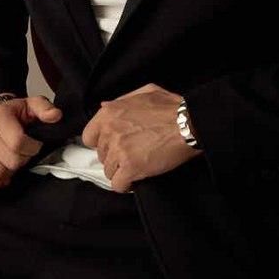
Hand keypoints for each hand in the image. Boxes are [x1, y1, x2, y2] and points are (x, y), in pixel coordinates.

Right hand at [0, 94, 61, 190]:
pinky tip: (3, 173)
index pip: (17, 142)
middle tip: (25, 153)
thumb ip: (45, 108)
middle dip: (23, 160)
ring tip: (13, 161)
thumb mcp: (31, 104)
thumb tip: (55, 115)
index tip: (36, 145)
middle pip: (10, 161)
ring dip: (9, 171)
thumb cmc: (13, 113)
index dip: (32, 148)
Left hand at [81, 83, 201, 192]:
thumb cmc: (171, 107)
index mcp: (109, 113)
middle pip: (101, 155)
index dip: (101, 143)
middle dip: (115, 157)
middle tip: (132, 155)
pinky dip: (126, 185)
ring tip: (137, 167)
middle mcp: (110, 131)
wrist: (189, 124)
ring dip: (121, 172)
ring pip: (109, 171)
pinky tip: (137, 180)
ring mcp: (119, 150)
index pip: (89, 136)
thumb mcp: (145, 92)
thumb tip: (104, 106)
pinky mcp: (130, 167)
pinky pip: (118, 185)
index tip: (113, 146)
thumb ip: (122, 100)